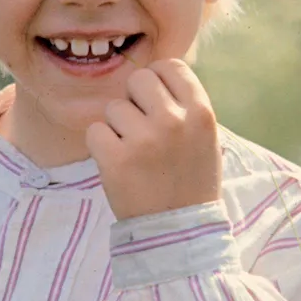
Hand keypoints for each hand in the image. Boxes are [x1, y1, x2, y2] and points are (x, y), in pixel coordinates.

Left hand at [85, 59, 222, 220]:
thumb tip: (153, 74)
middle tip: (141, 129)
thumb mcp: (204, 138)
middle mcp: (173, 120)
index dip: (158, 80)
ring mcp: (143, 139)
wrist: (179, 234)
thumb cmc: (191, 182)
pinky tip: (118, 164)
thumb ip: (184, 105)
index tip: (154, 100)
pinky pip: (95, 131)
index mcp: (201, 112)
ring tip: (134, 153)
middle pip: (138, 79)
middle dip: (134, 100)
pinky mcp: (115, 159)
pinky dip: (101, 146)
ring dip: (118, 127)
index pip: (169, 66)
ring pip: (114, 107)